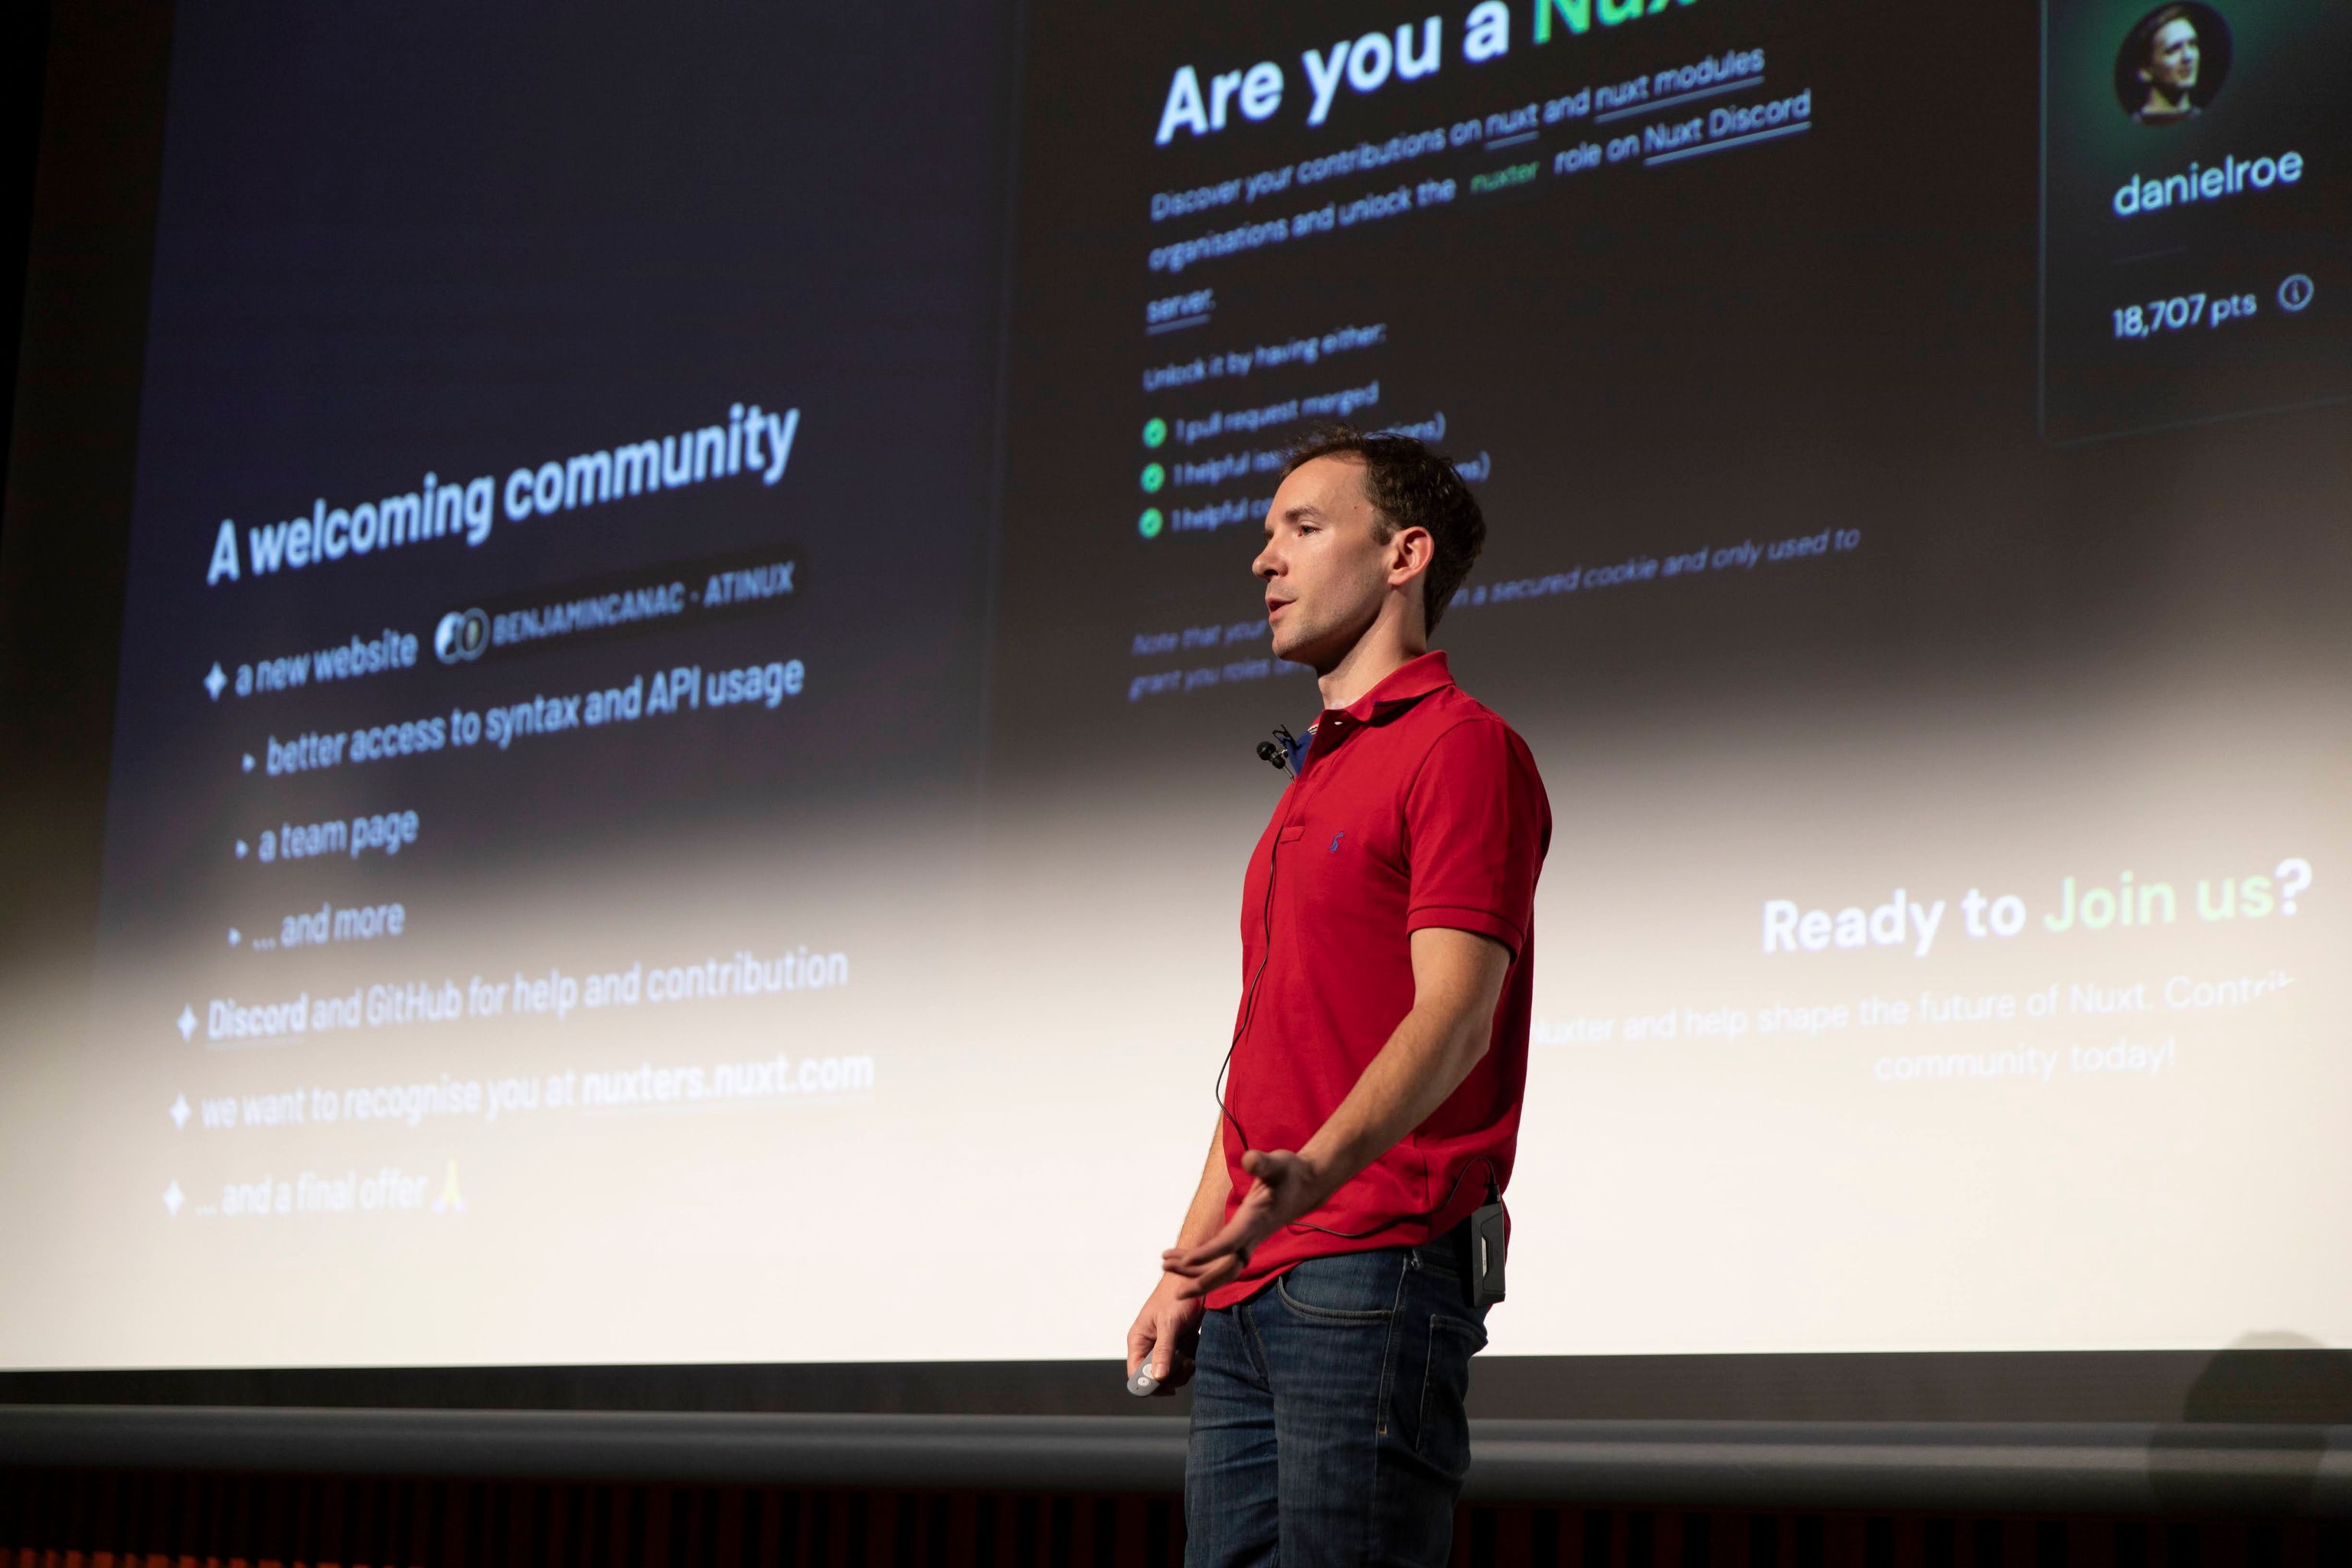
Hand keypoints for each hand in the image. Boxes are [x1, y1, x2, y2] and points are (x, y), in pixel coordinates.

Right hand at [1127, 1272, 1204, 1393]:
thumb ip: (1163, 1351)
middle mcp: (1149, 1345)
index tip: (1168, 1386)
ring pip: (1170, 1373)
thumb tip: (1157, 1378)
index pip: (1135, 1375)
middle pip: (1154, 1378)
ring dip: (1183, 1371)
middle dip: (1170, 1378)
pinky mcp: (1180, 1343)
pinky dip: (1191, 1361)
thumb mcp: (1169, 1323)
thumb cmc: (1176, 1295)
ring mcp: (1165, 1345)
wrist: (1195, 1279)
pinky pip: (1183, 1363)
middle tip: (1185, 1367)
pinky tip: (1196, 1349)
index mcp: (1138, 1340)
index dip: (1149, 1385)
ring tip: (1192, 1358)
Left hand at [1160, 1148, 1330, 1299]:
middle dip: (1202, 1281)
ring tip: (1165, 1266)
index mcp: (1256, 1220)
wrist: (1306, 1186)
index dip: (1208, 1254)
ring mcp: (1250, 1241)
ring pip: (1223, 1268)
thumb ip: (1263, 1163)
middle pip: (1227, 1269)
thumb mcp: (1277, 1163)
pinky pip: (1223, 1259)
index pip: (1230, 1243)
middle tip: (1175, 1293)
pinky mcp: (1246, 1239)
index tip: (1184, 1262)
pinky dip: (1203, 1263)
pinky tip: (1182, 1259)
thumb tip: (1250, 1159)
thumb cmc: (1290, 1173)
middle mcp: (1253, 1236)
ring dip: (1196, 1273)